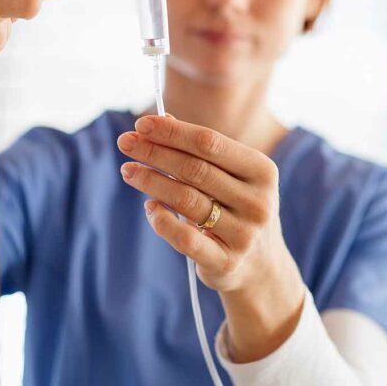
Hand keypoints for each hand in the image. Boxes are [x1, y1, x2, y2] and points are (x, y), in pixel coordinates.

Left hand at [116, 115, 299, 294]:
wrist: (262, 266)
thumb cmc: (238, 209)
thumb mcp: (231, 177)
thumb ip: (200, 151)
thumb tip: (162, 119)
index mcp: (262, 171)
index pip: (210, 143)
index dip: (173, 132)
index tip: (141, 124)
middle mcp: (257, 201)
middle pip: (195, 169)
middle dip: (155, 153)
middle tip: (125, 142)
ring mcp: (244, 234)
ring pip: (187, 201)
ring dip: (152, 182)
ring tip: (129, 171)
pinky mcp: (226, 262)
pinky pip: (186, 238)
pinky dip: (162, 220)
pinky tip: (149, 207)